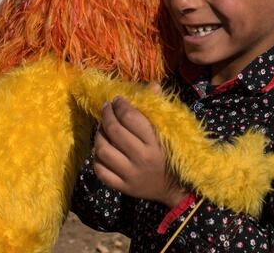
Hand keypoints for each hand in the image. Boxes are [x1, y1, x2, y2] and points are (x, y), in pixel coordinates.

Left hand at [93, 92, 187, 208]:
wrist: (176, 189)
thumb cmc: (173, 154)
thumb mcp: (171, 131)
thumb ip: (160, 108)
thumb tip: (152, 85)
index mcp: (155, 142)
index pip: (130, 118)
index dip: (120, 105)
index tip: (117, 100)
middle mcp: (141, 158)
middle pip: (114, 131)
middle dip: (106, 115)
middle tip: (106, 108)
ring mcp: (130, 175)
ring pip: (103, 150)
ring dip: (99, 135)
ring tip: (101, 127)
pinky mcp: (123, 188)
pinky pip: (100, 171)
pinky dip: (97, 158)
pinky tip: (102, 148)